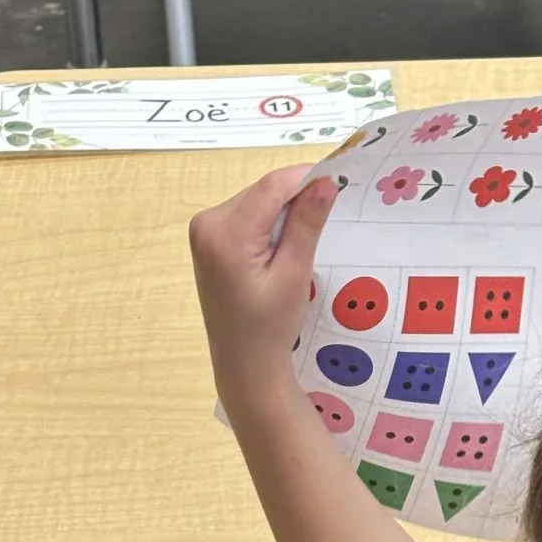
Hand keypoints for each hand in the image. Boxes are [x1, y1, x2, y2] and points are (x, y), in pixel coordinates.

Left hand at [189, 167, 339, 403]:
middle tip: (324, 220)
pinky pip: (245, 215)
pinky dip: (267, 223)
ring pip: (255, 201)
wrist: (244, 363)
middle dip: (294, 198)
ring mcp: (203, 230)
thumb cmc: (272, 326)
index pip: (272, 186)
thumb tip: (325, 181)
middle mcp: (207, 223)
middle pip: (262, 191)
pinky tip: (279, 249)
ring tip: (302, 243)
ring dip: (281, 211)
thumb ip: (307, 224)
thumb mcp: (295, 273)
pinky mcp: (207, 238)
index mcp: (227, 233)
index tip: (338, 183)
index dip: (306, 178)